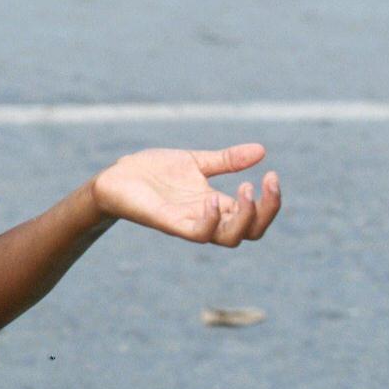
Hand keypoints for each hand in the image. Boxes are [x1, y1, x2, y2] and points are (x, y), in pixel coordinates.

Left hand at [91, 144, 280, 246]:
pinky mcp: (169, 223)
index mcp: (216, 205)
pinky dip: (210, 220)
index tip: (271, 175)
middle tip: (264, 183)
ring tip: (245, 189)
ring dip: (244, 217)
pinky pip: (198, 233)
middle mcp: (207, 218)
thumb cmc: (153, 172)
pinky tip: (212, 198)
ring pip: (230, 238)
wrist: (117, 175)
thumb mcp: (196, 161)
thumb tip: (262, 150)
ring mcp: (189, 223)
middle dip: (266, 211)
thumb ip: (227, 160)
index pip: (255, 217)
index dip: (270, 202)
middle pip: (251, 232)